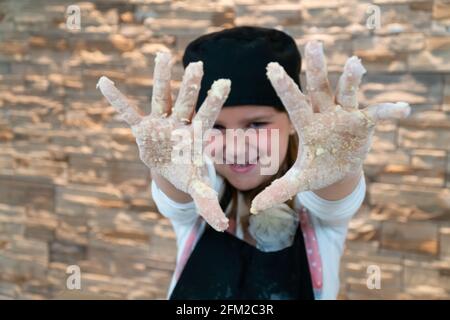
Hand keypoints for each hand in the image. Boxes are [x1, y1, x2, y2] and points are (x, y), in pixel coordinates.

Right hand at [97, 51, 230, 230]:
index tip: (225, 82)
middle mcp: (179, 124)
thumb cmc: (185, 172)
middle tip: (198, 65)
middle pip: (186, 103)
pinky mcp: (142, 128)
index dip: (213, 102)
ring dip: (161, 78)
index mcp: (194, 137)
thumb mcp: (196, 187)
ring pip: (162, 97)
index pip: (207, 117)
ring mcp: (160, 123)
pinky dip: (117, 100)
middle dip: (190, 86)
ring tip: (162, 54)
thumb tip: (222, 226)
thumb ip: (208, 203)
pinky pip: (128, 112)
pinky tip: (104, 82)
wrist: (168, 166)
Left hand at [251, 40, 410, 213]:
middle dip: (317, 68)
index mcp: (307, 124)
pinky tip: (403, 110)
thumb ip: (279, 190)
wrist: (339, 169)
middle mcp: (325, 114)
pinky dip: (389, 111)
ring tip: (355, 63)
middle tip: (314, 44)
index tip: (270, 68)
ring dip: (352, 79)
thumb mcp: (300, 180)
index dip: (283, 87)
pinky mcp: (365, 122)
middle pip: (319, 87)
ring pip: (347, 92)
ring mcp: (345, 115)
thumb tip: (256, 208)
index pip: (293, 103)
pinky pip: (377, 113)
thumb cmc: (317, 169)